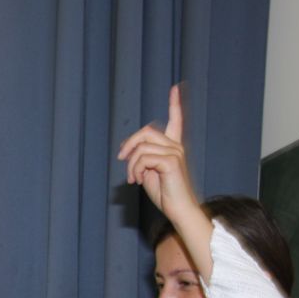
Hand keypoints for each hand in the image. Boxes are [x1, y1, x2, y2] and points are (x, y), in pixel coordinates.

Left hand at [117, 84, 199, 222]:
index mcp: (173, 146)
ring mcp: (175, 152)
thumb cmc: (164, 193)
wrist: (177, 209)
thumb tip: (127, 147)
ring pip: (141, 146)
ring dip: (130, 164)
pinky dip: (134, 169)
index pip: (176, 121)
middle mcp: (176, 146)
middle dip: (129, 143)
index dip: (175, 104)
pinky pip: (143, 158)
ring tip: (132, 178)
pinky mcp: (171, 161)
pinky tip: (136, 181)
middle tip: (120, 159)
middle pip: (146, 131)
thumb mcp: (147, 171)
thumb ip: (141, 156)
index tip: (175, 88)